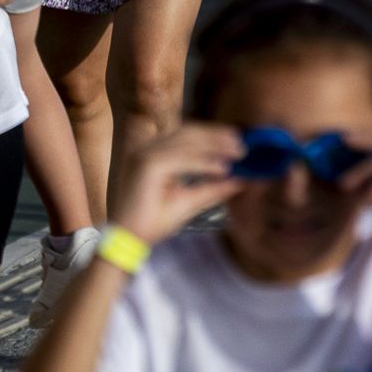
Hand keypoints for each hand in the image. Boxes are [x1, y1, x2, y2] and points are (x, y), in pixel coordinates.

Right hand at [103, 120, 245, 245]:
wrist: (128, 239)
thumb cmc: (152, 220)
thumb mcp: (189, 201)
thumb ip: (212, 189)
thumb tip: (240, 181)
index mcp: (153, 153)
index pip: (186, 135)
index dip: (212, 134)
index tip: (237, 139)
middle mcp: (147, 148)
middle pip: (188, 132)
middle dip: (217, 136)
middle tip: (243, 145)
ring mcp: (145, 154)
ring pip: (186, 142)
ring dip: (215, 146)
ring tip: (238, 154)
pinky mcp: (147, 165)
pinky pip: (181, 159)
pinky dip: (204, 163)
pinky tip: (222, 169)